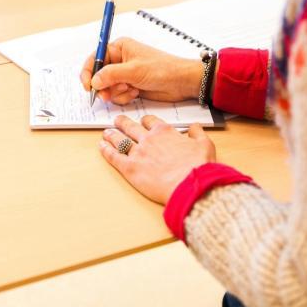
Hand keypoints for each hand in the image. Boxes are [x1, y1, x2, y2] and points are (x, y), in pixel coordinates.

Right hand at [80, 38, 203, 104]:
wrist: (181, 82)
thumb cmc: (162, 69)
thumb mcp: (134, 70)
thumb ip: (111, 75)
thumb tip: (94, 80)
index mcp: (119, 48)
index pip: (95, 58)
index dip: (88, 72)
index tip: (88, 85)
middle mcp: (119, 60)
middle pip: (99, 76)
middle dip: (104, 87)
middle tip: (107, 95)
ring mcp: (124, 74)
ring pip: (107, 88)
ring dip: (116, 93)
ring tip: (130, 90)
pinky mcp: (129, 86)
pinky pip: (117, 95)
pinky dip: (123, 97)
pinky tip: (136, 93)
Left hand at [99, 114, 216, 203]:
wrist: (190, 185)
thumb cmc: (198, 167)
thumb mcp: (205, 144)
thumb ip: (198, 133)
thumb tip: (195, 127)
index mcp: (165, 132)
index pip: (150, 121)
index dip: (145, 121)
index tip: (143, 121)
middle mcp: (149, 139)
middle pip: (131, 127)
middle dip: (123, 123)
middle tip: (117, 121)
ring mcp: (138, 153)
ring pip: (120, 139)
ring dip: (111, 135)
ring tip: (106, 133)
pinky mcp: (130, 168)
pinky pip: (113, 156)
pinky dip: (106, 150)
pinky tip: (101, 147)